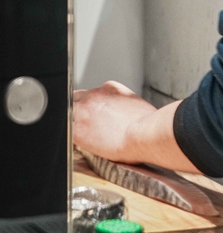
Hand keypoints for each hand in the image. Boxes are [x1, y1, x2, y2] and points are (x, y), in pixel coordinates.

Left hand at [73, 81, 200, 172]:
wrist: (145, 134)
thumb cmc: (148, 124)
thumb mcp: (135, 105)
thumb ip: (122, 105)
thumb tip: (121, 115)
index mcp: (110, 88)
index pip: (91, 94)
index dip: (90, 107)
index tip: (94, 116)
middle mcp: (95, 95)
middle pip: (75, 100)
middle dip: (78, 111)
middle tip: (85, 125)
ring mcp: (84, 111)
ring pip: (67, 113)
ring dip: (72, 122)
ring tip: (82, 136)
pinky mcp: (77, 129)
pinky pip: (64, 130)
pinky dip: (68, 136)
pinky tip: (77, 144)